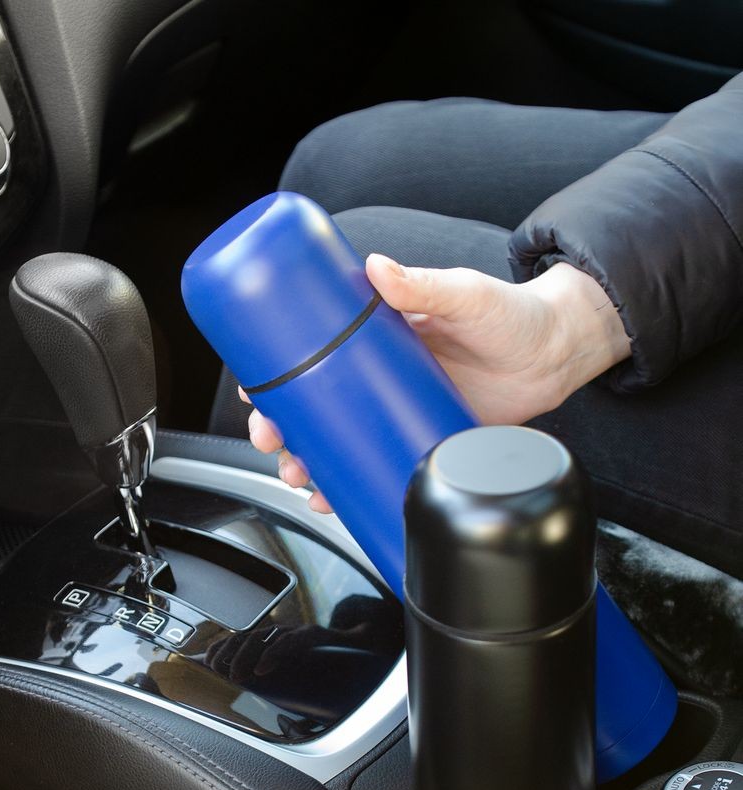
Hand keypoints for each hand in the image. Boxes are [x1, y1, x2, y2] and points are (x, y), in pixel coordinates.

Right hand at [241, 254, 630, 511]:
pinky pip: (380, 464)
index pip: (315, 355)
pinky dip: (354, 483)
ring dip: (312, 462)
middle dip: (285, 430)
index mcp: (380, 337)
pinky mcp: (424, 438)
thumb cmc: (511, 316)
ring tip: (302, 479)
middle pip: (317, 407)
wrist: (556, 354)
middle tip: (273, 442)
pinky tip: (335, 497)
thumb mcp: (464, 294)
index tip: (256, 389)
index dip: (280, 376)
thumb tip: (379, 268)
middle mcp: (381, 376)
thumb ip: (424, 284)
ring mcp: (399, 410)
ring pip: (341, 441)